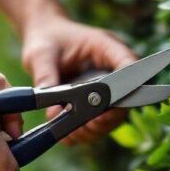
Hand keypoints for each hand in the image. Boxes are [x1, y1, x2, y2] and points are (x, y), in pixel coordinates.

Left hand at [21, 14, 137, 144]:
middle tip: (85, 127)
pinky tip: (70, 135)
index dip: (124, 90)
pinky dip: (88, 131)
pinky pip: (100, 120)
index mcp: (106, 46)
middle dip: (106, 118)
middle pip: (125, 98)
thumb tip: (53, 113)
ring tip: (74, 133)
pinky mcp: (98, 99)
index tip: (104, 111)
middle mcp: (112, 67)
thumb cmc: (46, 39)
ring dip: (96, 128)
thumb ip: (47, 80)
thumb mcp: (40, 55)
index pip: (128, 66)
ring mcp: (108, 85)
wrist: (43, 35)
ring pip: (114, 114)